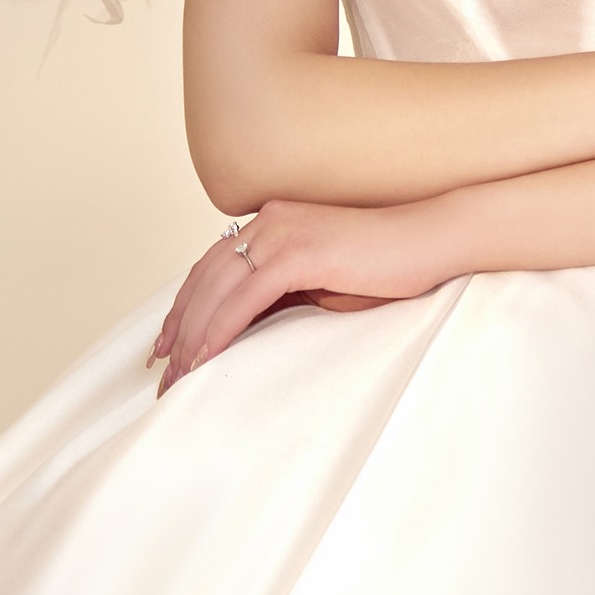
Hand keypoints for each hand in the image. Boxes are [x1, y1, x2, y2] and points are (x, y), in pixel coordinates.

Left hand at [150, 200, 454, 389]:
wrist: (431, 241)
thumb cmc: (386, 267)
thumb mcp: (321, 282)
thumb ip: (281, 293)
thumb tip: (244, 326)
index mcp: (274, 221)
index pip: (213, 264)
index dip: (185, 306)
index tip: (168, 343)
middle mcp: (270, 219)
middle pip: (205, 276)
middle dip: (179, 326)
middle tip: (163, 370)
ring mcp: (283, 231)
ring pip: (217, 288)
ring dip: (193, 335)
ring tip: (179, 375)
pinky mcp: (299, 251)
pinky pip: (244, 297)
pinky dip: (219, 330)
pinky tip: (205, 358)